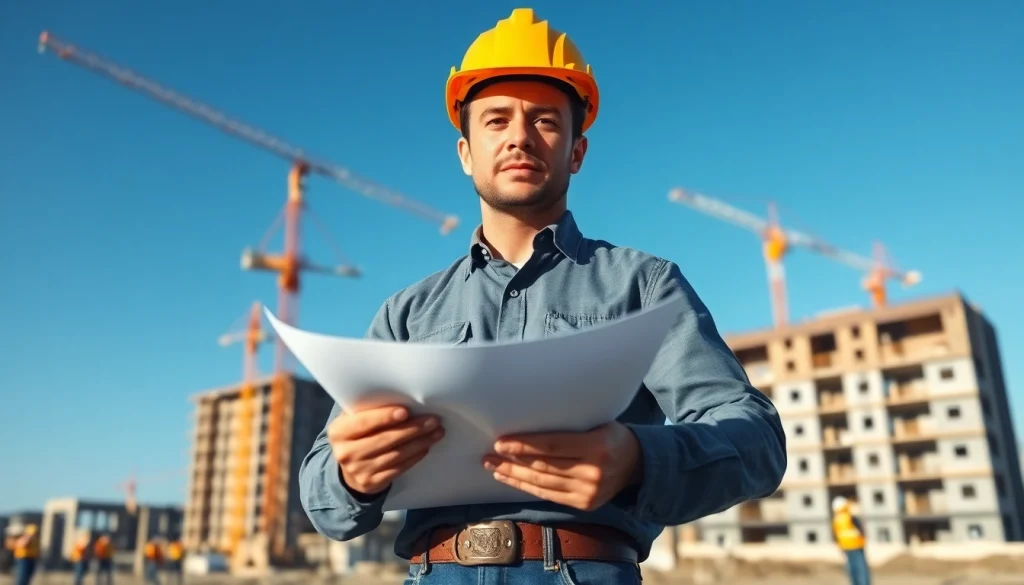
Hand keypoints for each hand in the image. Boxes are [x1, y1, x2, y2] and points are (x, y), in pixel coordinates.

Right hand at [327, 405, 444, 495]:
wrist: (350, 468)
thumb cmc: (358, 434)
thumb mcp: (354, 419)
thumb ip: (369, 410)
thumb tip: (402, 397)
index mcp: (338, 431)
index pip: (363, 422)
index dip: (384, 417)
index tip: (406, 411)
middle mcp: (345, 452)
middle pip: (384, 439)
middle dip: (412, 428)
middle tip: (433, 420)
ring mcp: (358, 470)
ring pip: (395, 454)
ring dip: (420, 442)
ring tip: (437, 432)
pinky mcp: (371, 482)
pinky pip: (398, 469)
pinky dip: (414, 457)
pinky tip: (426, 447)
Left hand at [482, 422, 641, 510]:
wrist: (637, 464)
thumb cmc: (610, 435)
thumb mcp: (597, 422)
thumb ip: (570, 425)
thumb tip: (529, 421)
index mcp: (597, 446)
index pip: (552, 446)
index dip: (524, 446)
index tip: (501, 442)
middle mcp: (593, 472)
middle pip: (544, 467)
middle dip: (513, 461)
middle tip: (490, 454)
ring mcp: (588, 492)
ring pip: (543, 484)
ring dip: (514, 475)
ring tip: (494, 466)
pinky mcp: (584, 505)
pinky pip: (549, 496)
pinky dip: (527, 487)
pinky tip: (511, 479)